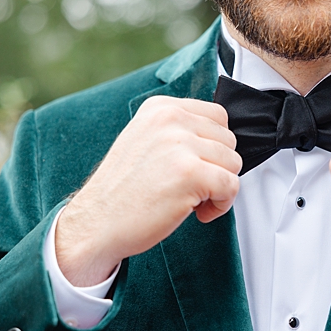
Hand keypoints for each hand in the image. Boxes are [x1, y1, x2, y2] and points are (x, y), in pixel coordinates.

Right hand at [56, 97, 240, 285]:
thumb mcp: (147, 141)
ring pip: (234, 163)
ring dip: (219, 188)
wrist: (97, 223)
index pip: (218, 116)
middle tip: (190, 186)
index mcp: (160, 108)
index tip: (197, 165)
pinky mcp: (190, 173)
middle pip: (230, 141)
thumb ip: (181, 131)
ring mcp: (180, 145)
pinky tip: (196, 212)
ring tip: (190, 198)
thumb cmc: (125, 190)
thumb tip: (221, 136)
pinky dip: (221, 205)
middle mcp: (170, 120)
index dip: (214, 147)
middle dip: (217, 168)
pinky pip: (232, 186)